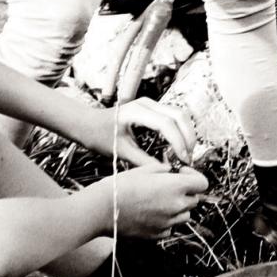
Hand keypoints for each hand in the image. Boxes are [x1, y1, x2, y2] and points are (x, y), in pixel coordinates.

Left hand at [77, 98, 197, 166]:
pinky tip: (180, 146)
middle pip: (179, 115)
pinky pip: (174, 116)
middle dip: (188, 137)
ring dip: (187, 133)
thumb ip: (143, 161)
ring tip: (186, 154)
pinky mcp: (153, 109)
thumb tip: (165, 173)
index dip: (178, 142)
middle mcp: (147, 104)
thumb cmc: (100, 136)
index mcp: (136, 112)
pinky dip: (181, 130)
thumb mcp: (121, 151)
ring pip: (180, 114)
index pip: (166, 123)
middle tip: (187, 159)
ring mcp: (151, 104)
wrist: (88, 124)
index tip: (182, 160)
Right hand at [111, 162, 208, 237]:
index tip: (181, 173)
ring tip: (159, 201)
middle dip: (185, 192)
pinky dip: (166, 221)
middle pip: (194, 200)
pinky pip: (171, 228)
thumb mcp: (144, 169)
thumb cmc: (120, 186)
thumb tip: (171, 172)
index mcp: (175, 187)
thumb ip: (163, 169)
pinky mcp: (158, 235)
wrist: (102, 209)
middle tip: (168, 187)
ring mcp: (167, 223)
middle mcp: (175, 206)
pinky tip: (151, 213)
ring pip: (185, 215)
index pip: (202, 183)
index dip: (194, 177)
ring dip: (178, 208)